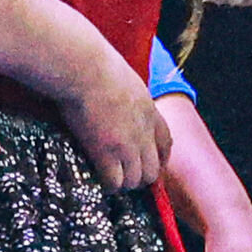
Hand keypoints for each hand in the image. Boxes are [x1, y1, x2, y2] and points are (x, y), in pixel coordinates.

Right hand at [60, 53, 170, 192]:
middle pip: (153, 169)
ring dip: (124, 183)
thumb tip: (114, 97)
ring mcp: (127, 145)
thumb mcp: (124, 80)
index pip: (166, 142)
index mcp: (150, 111)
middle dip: (141, 178)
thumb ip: (127, 96)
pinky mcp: (106, 153)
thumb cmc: (96, 66)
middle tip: (126, 178)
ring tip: (111, 181)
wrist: (85, 69)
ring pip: (136, 179)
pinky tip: (100, 182)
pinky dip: (109, 185)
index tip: (154, 165)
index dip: (161, 159)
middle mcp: (143, 132)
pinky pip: (114, 182)